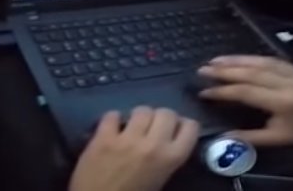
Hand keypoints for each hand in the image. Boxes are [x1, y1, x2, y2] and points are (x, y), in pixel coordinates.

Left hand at [69, 107, 199, 190]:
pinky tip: (112, 129)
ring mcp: (127, 139)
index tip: (176, 129)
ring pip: (142, 110)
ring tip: (134, 127)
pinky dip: (113, 119)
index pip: (190, 127)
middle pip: (166, 112)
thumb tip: (169, 140)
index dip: (184, 125)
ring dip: (140, 117)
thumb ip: (167, 159)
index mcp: (170, 159)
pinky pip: (112, 115)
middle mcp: (152, 144)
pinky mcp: (103, 137)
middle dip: (162, 118)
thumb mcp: (160, 181)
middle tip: (154, 128)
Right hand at [197, 56, 292, 145]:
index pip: (246, 92)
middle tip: (202, 70)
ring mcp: (291, 71)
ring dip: (233, 60)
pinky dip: (249, 57)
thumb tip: (225, 136)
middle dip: (223, 71)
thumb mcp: (281, 138)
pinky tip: (236, 58)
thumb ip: (252, 137)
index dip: (223, 91)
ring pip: (257, 62)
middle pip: (249, 73)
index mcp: (283, 102)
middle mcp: (286, 83)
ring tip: (213, 61)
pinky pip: (268, 58)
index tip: (204, 92)